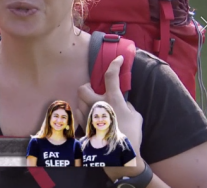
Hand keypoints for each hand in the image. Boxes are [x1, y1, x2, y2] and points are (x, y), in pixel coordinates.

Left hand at [75, 56, 144, 178]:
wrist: (119, 154)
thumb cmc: (131, 135)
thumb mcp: (135, 116)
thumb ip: (126, 104)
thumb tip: (121, 100)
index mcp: (113, 100)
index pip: (111, 77)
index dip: (114, 64)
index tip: (117, 59)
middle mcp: (97, 105)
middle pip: (83, 88)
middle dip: (88, 87)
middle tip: (96, 91)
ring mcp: (88, 115)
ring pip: (79, 100)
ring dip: (86, 101)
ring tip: (95, 106)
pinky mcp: (83, 125)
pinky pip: (79, 112)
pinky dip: (84, 112)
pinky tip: (92, 117)